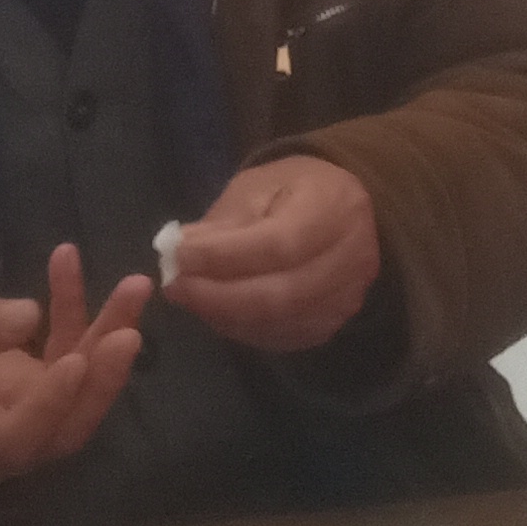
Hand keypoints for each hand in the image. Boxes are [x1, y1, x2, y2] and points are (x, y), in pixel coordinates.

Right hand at [0, 248, 154, 485]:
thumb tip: (27, 315)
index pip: (15, 438)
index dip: (49, 406)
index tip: (76, 361)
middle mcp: (6, 445)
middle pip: (65, 426)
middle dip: (101, 380)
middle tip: (128, 333)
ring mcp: (35, 420)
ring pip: (82, 391)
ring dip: (110, 339)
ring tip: (133, 287)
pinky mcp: (50, 392)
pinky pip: (74, 356)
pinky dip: (82, 315)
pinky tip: (69, 261)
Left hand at [159, 156, 384, 354]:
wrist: (341, 211)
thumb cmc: (292, 191)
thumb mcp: (256, 187)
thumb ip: (223, 222)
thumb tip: (179, 251)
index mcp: (333, 208)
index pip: (277, 244)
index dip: (224, 257)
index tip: (178, 256)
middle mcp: (351, 259)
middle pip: (280, 294)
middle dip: (218, 295)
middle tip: (175, 286)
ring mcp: (346, 299)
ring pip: (278, 322)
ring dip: (225, 314)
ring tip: (189, 296)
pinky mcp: (332, 324)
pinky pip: (281, 337)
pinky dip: (241, 328)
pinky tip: (216, 311)